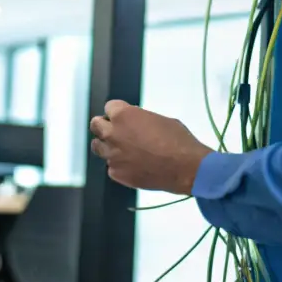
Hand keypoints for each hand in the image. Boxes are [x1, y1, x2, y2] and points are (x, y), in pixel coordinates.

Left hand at [89, 100, 212, 193]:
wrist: (185, 167)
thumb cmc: (177, 139)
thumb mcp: (158, 119)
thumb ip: (140, 120)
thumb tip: (136, 125)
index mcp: (123, 115)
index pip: (109, 107)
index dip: (118, 111)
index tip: (124, 117)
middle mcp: (113, 133)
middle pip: (95, 125)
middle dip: (104, 125)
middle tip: (115, 130)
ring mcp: (112, 155)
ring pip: (98, 147)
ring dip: (106, 145)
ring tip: (120, 148)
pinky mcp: (116, 173)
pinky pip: (111, 166)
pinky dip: (119, 165)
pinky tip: (132, 165)